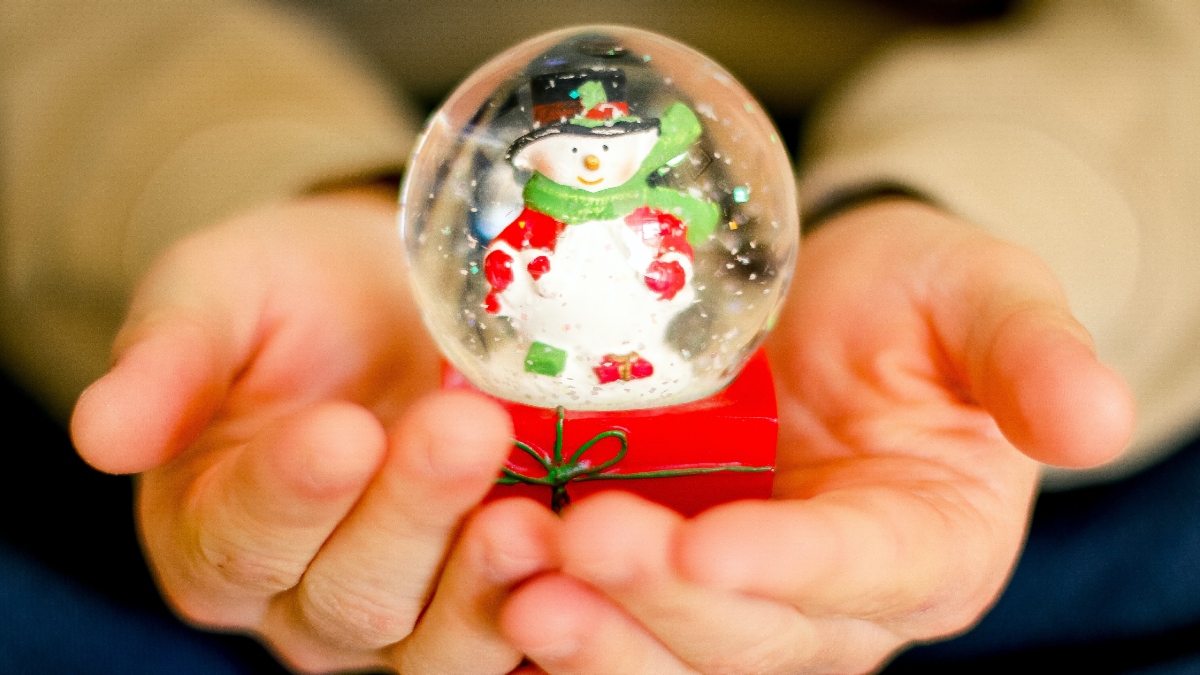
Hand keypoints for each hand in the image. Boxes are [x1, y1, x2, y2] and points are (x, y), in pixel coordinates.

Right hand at [70, 188, 557, 672]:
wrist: (391, 299)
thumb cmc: (295, 295)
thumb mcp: (219, 294)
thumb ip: (169, 357)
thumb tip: (98, 433)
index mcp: (211, 530)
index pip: (239, 539)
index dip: (289, 496)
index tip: (340, 430)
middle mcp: (298, 596)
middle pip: (347, 595)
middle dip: (409, 516)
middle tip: (464, 431)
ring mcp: (399, 611)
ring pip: (430, 638)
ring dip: (484, 581)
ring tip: (531, 515)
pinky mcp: (482, 600)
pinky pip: (513, 633)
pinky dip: (548, 603)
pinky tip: (583, 548)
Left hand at [497, 198, 1134, 673]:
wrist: (822, 308)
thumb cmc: (911, 299)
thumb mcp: (979, 294)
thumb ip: (1029, 354)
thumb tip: (1097, 422)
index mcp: (922, 547)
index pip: (857, 576)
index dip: (786, 568)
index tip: (708, 537)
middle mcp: (830, 602)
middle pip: (747, 637)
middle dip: (658, 601)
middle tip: (570, 543)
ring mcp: (740, 601)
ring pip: (670, 652)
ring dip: (592, 628)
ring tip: (510, 572)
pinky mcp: (663, 581)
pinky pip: (613, 621)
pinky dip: (555, 612)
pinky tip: (485, 573)